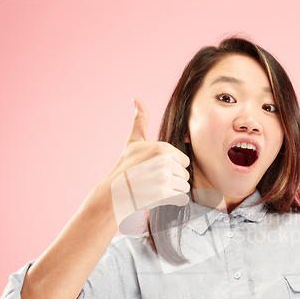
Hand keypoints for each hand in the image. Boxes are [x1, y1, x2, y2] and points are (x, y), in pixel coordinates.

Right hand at [107, 98, 190, 228]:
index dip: (172, 166)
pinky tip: (157, 196)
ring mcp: (165, 177)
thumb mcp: (134, 141)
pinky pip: (181, 197)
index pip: (183, 160)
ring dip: (173, 190)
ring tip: (155, 188)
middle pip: (185, 174)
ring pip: (184, 186)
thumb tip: (136, 99)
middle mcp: (166, 160)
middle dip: (172, 179)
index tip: (156, 168)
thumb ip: (140, 120)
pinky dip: (172, 200)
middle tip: (154, 180)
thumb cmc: (126, 166)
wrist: (115, 192)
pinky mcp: (164, 193)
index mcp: (163, 147)